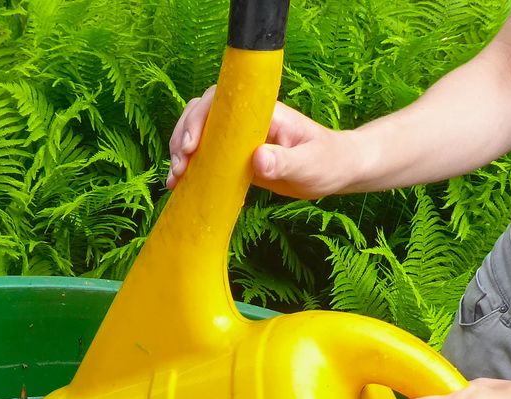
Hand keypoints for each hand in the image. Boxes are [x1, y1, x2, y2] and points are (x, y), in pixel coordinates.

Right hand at [166, 87, 364, 197]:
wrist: (335, 171)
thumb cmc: (328, 161)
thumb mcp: (310, 164)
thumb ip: (285, 161)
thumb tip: (258, 159)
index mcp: (262, 112)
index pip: (221, 100)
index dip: (200, 117)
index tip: (191, 145)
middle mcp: (245, 120)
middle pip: (202, 113)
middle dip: (182, 136)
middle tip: (180, 166)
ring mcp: (238, 138)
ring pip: (198, 132)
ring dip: (180, 152)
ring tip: (175, 178)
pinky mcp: (235, 157)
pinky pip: (205, 155)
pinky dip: (189, 167)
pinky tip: (178, 185)